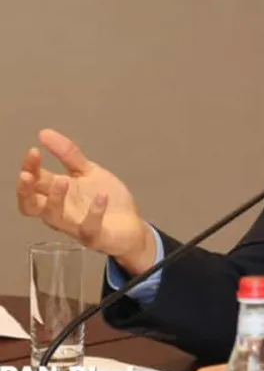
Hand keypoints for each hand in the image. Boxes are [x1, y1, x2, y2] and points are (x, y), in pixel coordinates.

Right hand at [16, 129, 154, 274]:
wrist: (131, 226)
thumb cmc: (105, 200)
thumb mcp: (88, 172)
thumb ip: (68, 155)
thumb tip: (44, 133)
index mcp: (57, 194)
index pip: (34, 183)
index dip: (29, 168)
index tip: (34, 151)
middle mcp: (61, 212)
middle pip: (31, 206)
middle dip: (25, 190)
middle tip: (28, 174)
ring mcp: (76, 226)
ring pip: (54, 218)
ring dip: (55, 199)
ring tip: (64, 180)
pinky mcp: (95, 237)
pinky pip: (89, 228)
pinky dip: (94, 212)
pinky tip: (101, 197)